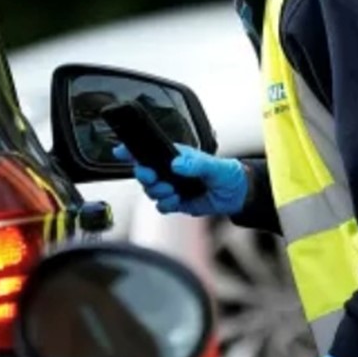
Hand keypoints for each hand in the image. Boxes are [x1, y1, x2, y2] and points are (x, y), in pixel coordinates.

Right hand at [112, 144, 247, 215]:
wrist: (235, 195)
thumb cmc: (226, 173)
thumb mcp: (213, 165)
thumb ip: (196, 164)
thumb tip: (177, 164)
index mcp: (175, 155)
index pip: (149, 151)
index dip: (132, 151)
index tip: (121, 151)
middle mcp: (169, 170)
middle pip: (144, 172)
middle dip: (145, 176)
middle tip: (154, 177)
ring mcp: (171, 186)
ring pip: (150, 190)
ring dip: (158, 192)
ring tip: (173, 191)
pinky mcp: (175, 202)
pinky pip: (161, 205)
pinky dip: (166, 205)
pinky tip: (177, 201)